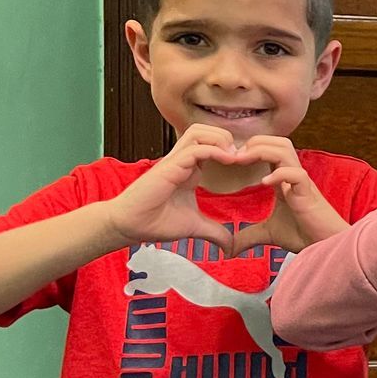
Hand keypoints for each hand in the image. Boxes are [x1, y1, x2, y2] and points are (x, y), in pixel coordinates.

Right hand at [102, 125, 243, 250]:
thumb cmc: (155, 222)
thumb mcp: (195, 227)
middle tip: (242, 156)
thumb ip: (215, 232)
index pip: (211, 144)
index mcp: (189, 169)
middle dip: (227, 137)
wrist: (129, 226)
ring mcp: (174, 161)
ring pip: (199, 131)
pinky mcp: (169, 166)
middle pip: (205, 130)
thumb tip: (230, 247)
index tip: (247, 164)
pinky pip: (195, 148)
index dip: (230, 149)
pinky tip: (229, 160)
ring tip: (236, 156)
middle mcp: (182, 161)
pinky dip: (214, 150)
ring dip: (220, 139)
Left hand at [234, 136, 346, 251]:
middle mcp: (293, 176)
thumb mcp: (268, 234)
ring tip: (243, 159)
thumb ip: (248, 236)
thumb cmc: (304, 236)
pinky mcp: (308, 194)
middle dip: (255, 142)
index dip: (249, 149)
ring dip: (262, 150)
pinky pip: (296, 174)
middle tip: (234, 156)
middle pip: (278, 142)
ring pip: (285, 150)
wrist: (325, 246)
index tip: (228, 159)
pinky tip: (264, 183)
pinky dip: (279, 174)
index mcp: (284, 180)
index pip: (270, 150)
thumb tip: (229, 249)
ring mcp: (302, 183)